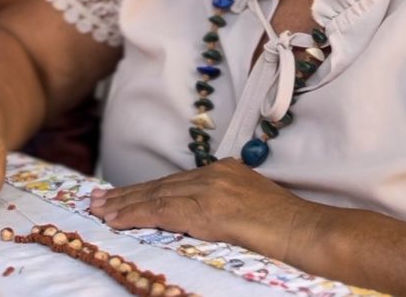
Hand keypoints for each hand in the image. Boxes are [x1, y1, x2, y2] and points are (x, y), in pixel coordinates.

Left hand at [89, 158, 316, 258]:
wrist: (310, 232)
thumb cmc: (289, 230)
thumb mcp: (251, 210)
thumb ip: (224, 208)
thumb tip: (202, 219)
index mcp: (223, 172)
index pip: (174, 183)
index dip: (144, 191)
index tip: (118, 196)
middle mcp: (213, 174)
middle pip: (160, 185)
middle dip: (125, 194)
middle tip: (95, 200)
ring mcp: (211, 188)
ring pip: (156, 196)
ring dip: (124, 204)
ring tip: (98, 210)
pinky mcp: (209, 207)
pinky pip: (164, 210)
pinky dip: (137, 214)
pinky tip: (117, 218)